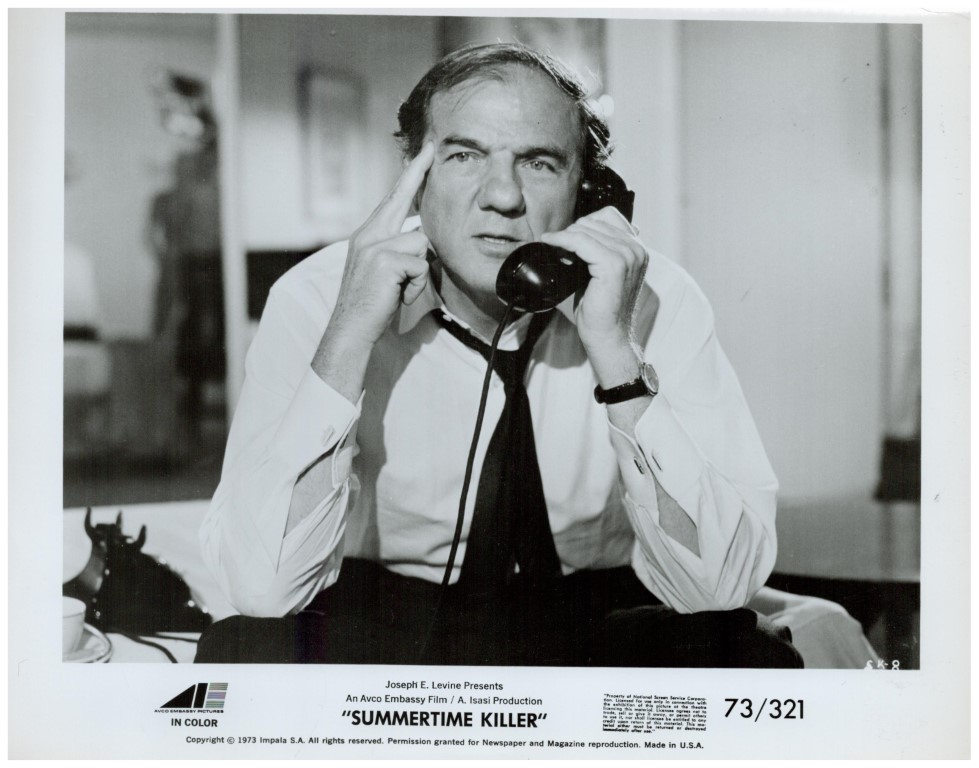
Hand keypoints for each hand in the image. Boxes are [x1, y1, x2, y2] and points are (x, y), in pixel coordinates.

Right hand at [326, 142, 434, 347]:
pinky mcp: (383, 261)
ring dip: (419, 272)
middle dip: (417, 172)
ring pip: (420, 242)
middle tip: (432, 147)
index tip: (424, 153)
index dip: (409, 175)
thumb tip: (422, 239)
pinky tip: (399, 295)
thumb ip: (397, 249)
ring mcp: (373, 246)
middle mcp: (368, 234)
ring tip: (401, 289)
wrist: (350, 329)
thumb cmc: (372, 305)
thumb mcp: (384, 271)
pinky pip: (420, 265)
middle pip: (400, 197)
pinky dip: (416, 285)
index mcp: (368, 235)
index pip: (392, 199)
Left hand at [539, 206, 647, 353]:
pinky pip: (580, 241)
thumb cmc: (599, 311)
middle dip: (573, 231)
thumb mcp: (598, 274)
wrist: (607, 336)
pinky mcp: (614, 265)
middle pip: (596, 220)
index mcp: (637, 250)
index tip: (565, 238)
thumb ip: (593, 252)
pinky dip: (562, 239)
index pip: (608, 216)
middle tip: (556, 247)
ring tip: (554, 248)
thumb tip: (568, 235)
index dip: (583, 224)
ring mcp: (628, 256)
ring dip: (566, 236)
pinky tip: (550, 242)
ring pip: (586, 229)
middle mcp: (637, 249)